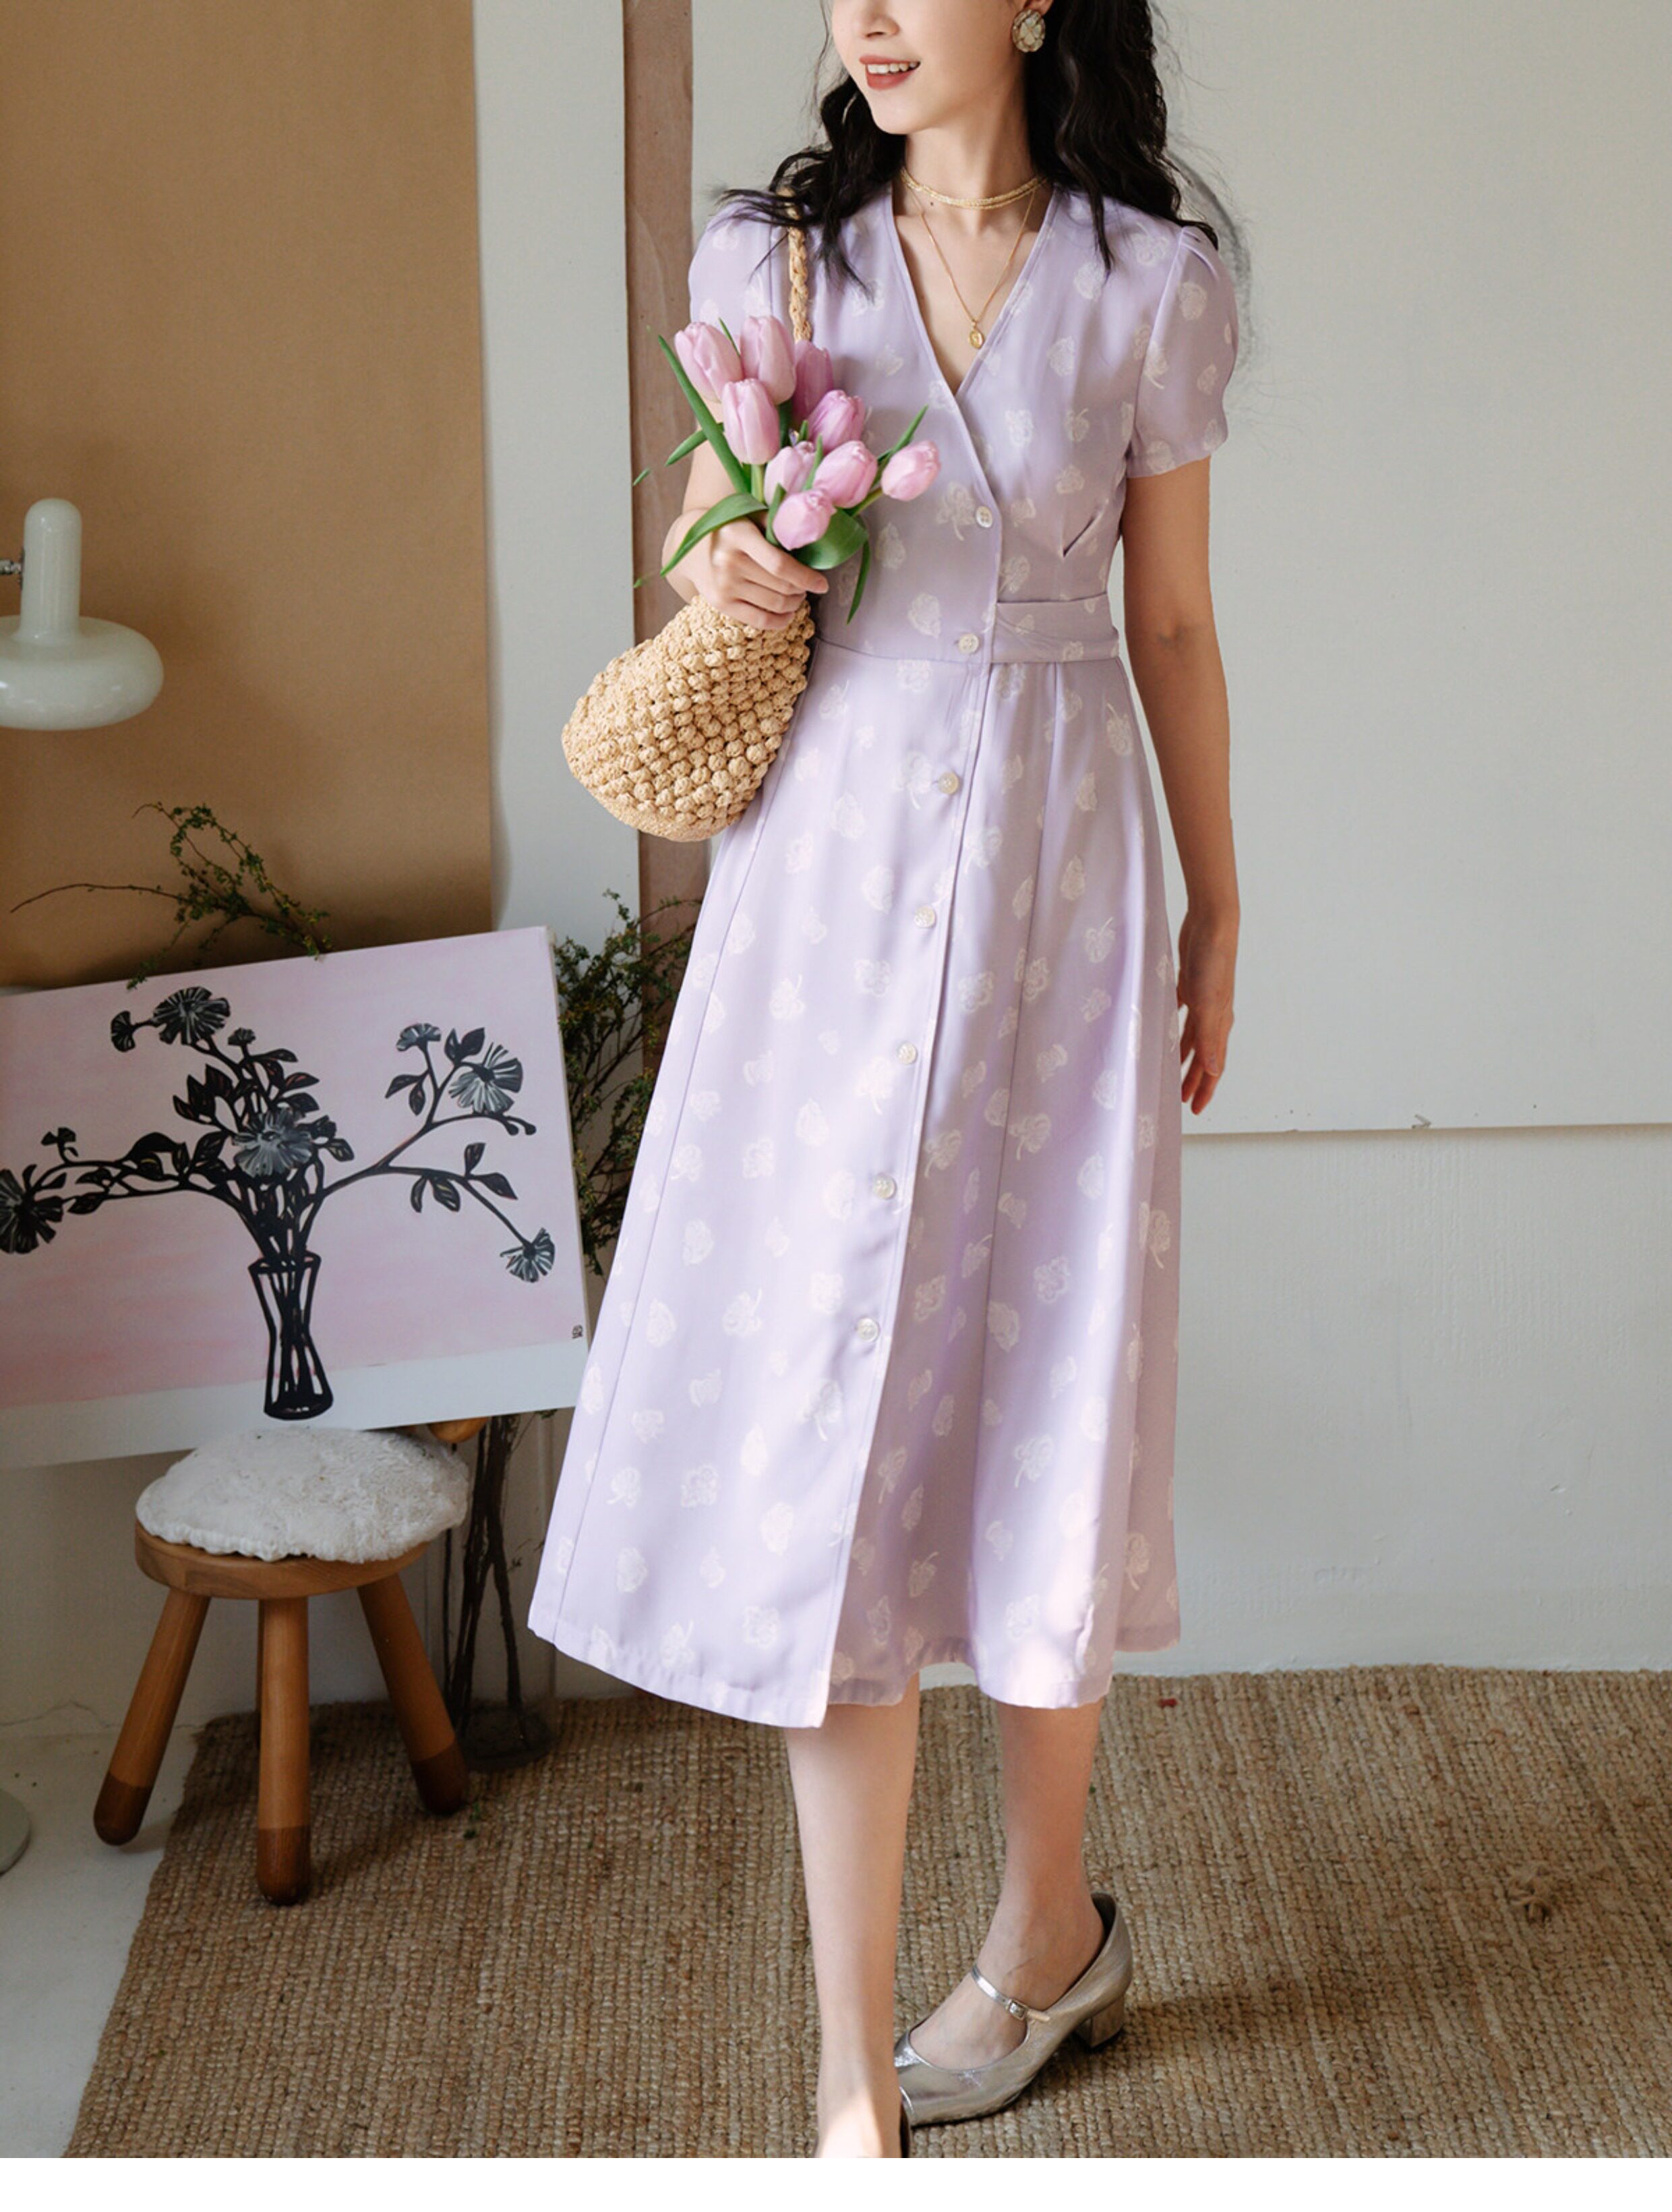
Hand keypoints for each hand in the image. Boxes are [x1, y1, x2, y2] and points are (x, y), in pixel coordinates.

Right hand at [678, 516, 829, 630]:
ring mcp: (724, 587)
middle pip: (781, 587)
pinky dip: (781, 620)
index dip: (806, 577)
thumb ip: (776, 526)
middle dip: (802, 590)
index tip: (822, 583)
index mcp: (739, 537)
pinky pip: (760, 620)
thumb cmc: (730, 529)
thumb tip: (809, 538)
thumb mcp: (749, 516)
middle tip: (809, 586)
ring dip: (794, 603)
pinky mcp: (721, 604)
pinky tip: (788, 613)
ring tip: (798, 596)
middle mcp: (730, 563)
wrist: (690, 545)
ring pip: (775, 605)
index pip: (780, 565)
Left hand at [1176, 907, 1236, 1114]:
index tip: (1195, 1109)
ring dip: (1183, 1056)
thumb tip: (1213, 1071)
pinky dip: (1175, 1027)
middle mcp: (1214, 1016)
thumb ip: (1208, 1038)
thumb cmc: (1213, 963)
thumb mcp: (1207, 1004)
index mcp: (1220, 1024)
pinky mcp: (1190, 985)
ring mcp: (1202, 1000)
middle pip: (1203, 1056)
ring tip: (1172, 1072)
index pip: (1214, 1066)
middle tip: (1180, 1100)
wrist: (1212, 925)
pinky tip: (1164, 1031)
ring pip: (1192, 1037)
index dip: (1205, 1089)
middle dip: (1193, 1079)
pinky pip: (1182, 1014)